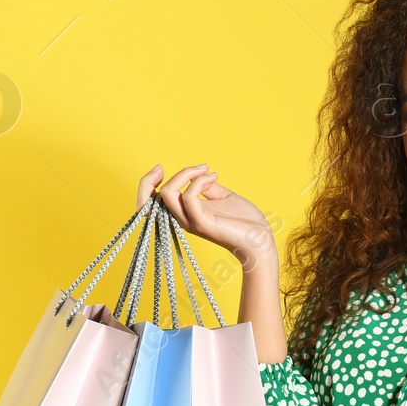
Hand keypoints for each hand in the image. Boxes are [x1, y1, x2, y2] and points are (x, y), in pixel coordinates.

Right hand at [135, 164, 275, 270]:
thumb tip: (197, 174)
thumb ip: (206, 186)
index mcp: (183, 213)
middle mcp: (182, 219)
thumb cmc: (243, 220)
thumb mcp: (221, 196)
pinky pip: (190, 196)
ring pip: (168, 194)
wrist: (260, 238)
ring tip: (204, 169)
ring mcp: (190, 222)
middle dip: (149, 179)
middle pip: (148, 199)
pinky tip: (214, 177)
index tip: (161, 168)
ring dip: (185, 173)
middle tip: (162, 166)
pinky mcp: (202, 223)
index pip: (149, 202)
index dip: (147, 183)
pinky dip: (199, 181)